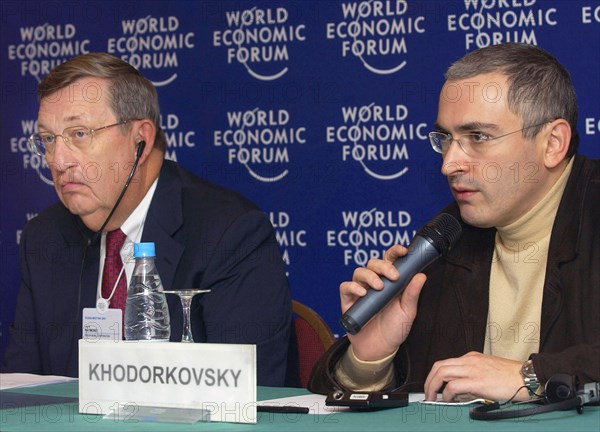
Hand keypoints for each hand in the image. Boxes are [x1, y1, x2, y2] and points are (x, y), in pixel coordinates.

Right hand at [340, 244, 426, 361]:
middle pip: (373, 263)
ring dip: (369, 276)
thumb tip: (421, 275)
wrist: (380, 350)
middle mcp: (374, 283)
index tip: (404, 252)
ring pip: (359, 271)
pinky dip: (353, 287)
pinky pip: (345, 286)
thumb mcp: (408, 312)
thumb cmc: (394, 329)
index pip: (390, 260)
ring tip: (378, 287)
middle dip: (383, 266)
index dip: (395, 252)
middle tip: (393, 276)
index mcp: (390, 282)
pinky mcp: (348, 301)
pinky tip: (362, 293)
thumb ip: (412, 294)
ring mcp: (360, 291)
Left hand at [424, 352, 528, 401]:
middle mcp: (469, 361)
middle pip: (439, 366)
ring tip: (432, 398)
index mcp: (471, 358)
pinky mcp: (477, 381)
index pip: (445, 363)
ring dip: (433, 386)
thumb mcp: (487, 371)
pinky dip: (447, 394)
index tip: (433, 387)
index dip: (435, 376)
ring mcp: (472, 369)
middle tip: (428, 394)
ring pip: (442, 373)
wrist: (527, 377)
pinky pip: (453, 385)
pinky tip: (449, 400)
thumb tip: (459, 392)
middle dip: (429, 381)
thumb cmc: (511, 377)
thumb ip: (472, 377)